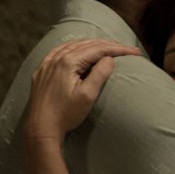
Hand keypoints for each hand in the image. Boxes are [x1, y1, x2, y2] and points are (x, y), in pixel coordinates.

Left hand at [23, 39, 140, 147]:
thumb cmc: (65, 115)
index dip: (118, 49)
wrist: (40, 128)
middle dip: (108, 45)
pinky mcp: (42, 71)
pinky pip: (60, 51)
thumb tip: (109, 59)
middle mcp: (56, 58)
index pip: (98, 49)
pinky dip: (74, 48)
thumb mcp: (87, 96)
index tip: (135, 52)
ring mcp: (47, 64)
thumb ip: (99, 74)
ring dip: (92, 45)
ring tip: (108, 47)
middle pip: (87, 44)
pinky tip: (78, 50)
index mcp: (68, 62)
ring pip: (73, 46)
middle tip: (126, 49)